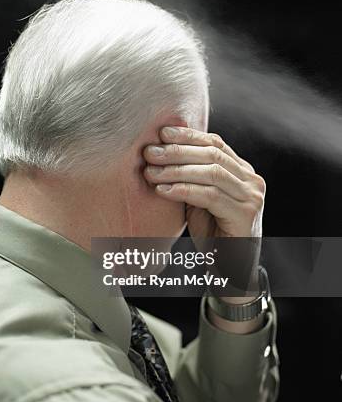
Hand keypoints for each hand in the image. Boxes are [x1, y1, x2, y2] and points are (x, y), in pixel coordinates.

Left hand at [143, 126, 265, 239]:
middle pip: (212, 154)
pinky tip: (163, 191)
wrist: (231, 268)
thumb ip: (191, 177)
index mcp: (242, 171)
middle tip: (150, 153)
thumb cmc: (212, 232)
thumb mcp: (200, 198)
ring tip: (151, 173)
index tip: (162, 133)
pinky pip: (210, 196)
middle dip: (177, 151)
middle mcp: (252, 180)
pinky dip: (184, 190)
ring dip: (176, 170)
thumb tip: (159, 153)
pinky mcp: (246, 214)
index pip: (215, 143)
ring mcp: (252, 197)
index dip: (188, 135)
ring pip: (211, 172)